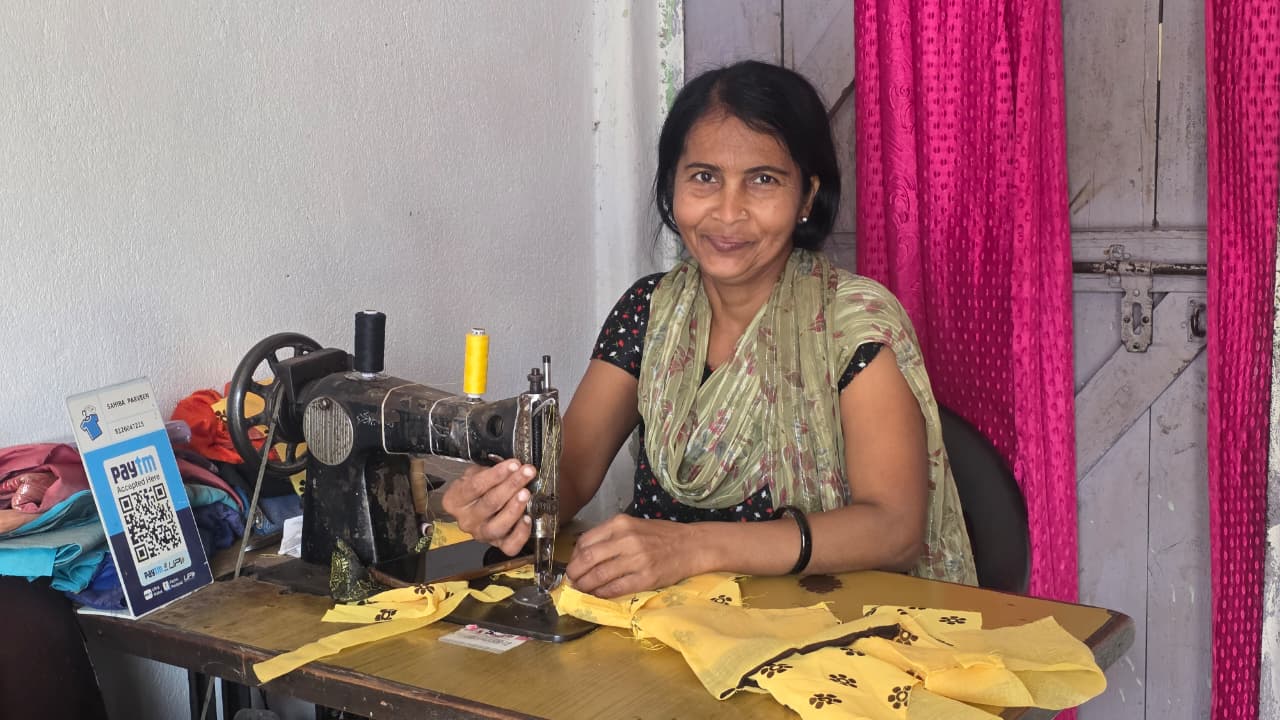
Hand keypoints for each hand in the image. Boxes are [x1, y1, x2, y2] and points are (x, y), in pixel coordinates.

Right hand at [440, 460, 536, 555]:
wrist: (476, 507)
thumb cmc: (477, 489)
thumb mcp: (475, 474)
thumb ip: (488, 470)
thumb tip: (512, 467)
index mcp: (455, 501)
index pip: (475, 487)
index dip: (496, 475)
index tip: (512, 464)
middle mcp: (466, 520)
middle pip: (489, 504)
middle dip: (511, 485)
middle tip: (525, 473)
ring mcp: (482, 534)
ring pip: (497, 527)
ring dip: (514, 508)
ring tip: (526, 493)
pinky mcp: (497, 544)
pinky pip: (509, 545)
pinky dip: (521, 533)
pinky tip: (527, 518)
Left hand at [565, 514, 701, 597]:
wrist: (692, 545)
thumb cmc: (661, 535)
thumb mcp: (633, 526)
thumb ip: (610, 536)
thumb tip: (584, 554)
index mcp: (621, 523)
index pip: (585, 541)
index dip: (574, 557)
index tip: (572, 567)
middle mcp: (626, 539)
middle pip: (588, 559)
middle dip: (575, 573)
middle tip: (571, 582)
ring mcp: (637, 559)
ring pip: (599, 575)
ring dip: (585, 586)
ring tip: (581, 591)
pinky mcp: (646, 577)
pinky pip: (616, 588)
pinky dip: (602, 593)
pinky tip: (598, 595)